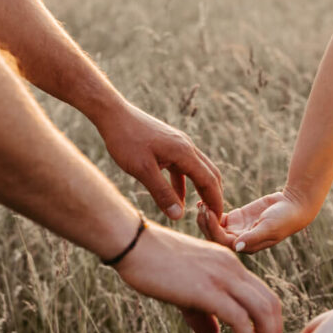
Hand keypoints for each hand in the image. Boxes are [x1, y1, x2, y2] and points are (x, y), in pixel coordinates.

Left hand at [101, 103, 222, 220]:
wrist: (113, 114)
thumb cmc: (126, 140)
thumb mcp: (143, 170)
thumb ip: (162, 193)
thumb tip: (178, 216)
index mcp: (184, 152)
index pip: (209, 180)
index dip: (216, 201)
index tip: (218, 219)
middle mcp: (186, 147)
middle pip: (210, 174)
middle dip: (214, 196)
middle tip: (214, 217)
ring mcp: (178, 145)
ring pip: (197, 170)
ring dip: (200, 190)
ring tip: (199, 210)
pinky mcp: (168, 146)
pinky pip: (182, 168)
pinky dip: (183, 184)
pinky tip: (176, 198)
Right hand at [116, 222, 281, 332]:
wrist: (132, 244)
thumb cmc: (151, 264)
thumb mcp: (183, 290)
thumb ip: (202, 312)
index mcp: (228, 264)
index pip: (263, 293)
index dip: (269, 321)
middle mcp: (232, 268)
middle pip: (270, 302)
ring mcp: (222, 277)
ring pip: (262, 311)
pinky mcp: (208, 291)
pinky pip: (241, 320)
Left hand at [196, 188, 311, 252]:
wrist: (294, 206)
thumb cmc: (285, 218)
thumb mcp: (270, 227)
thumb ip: (253, 237)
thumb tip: (237, 247)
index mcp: (246, 246)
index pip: (222, 241)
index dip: (212, 228)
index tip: (207, 211)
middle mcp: (239, 241)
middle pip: (214, 236)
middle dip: (205, 223)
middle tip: (201, 206)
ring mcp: (237, 230)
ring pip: (214, 227)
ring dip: (206, 217)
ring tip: (201, 204)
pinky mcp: (237, 219)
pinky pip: (219, 218)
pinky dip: (211, 211)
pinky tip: (203, 202)